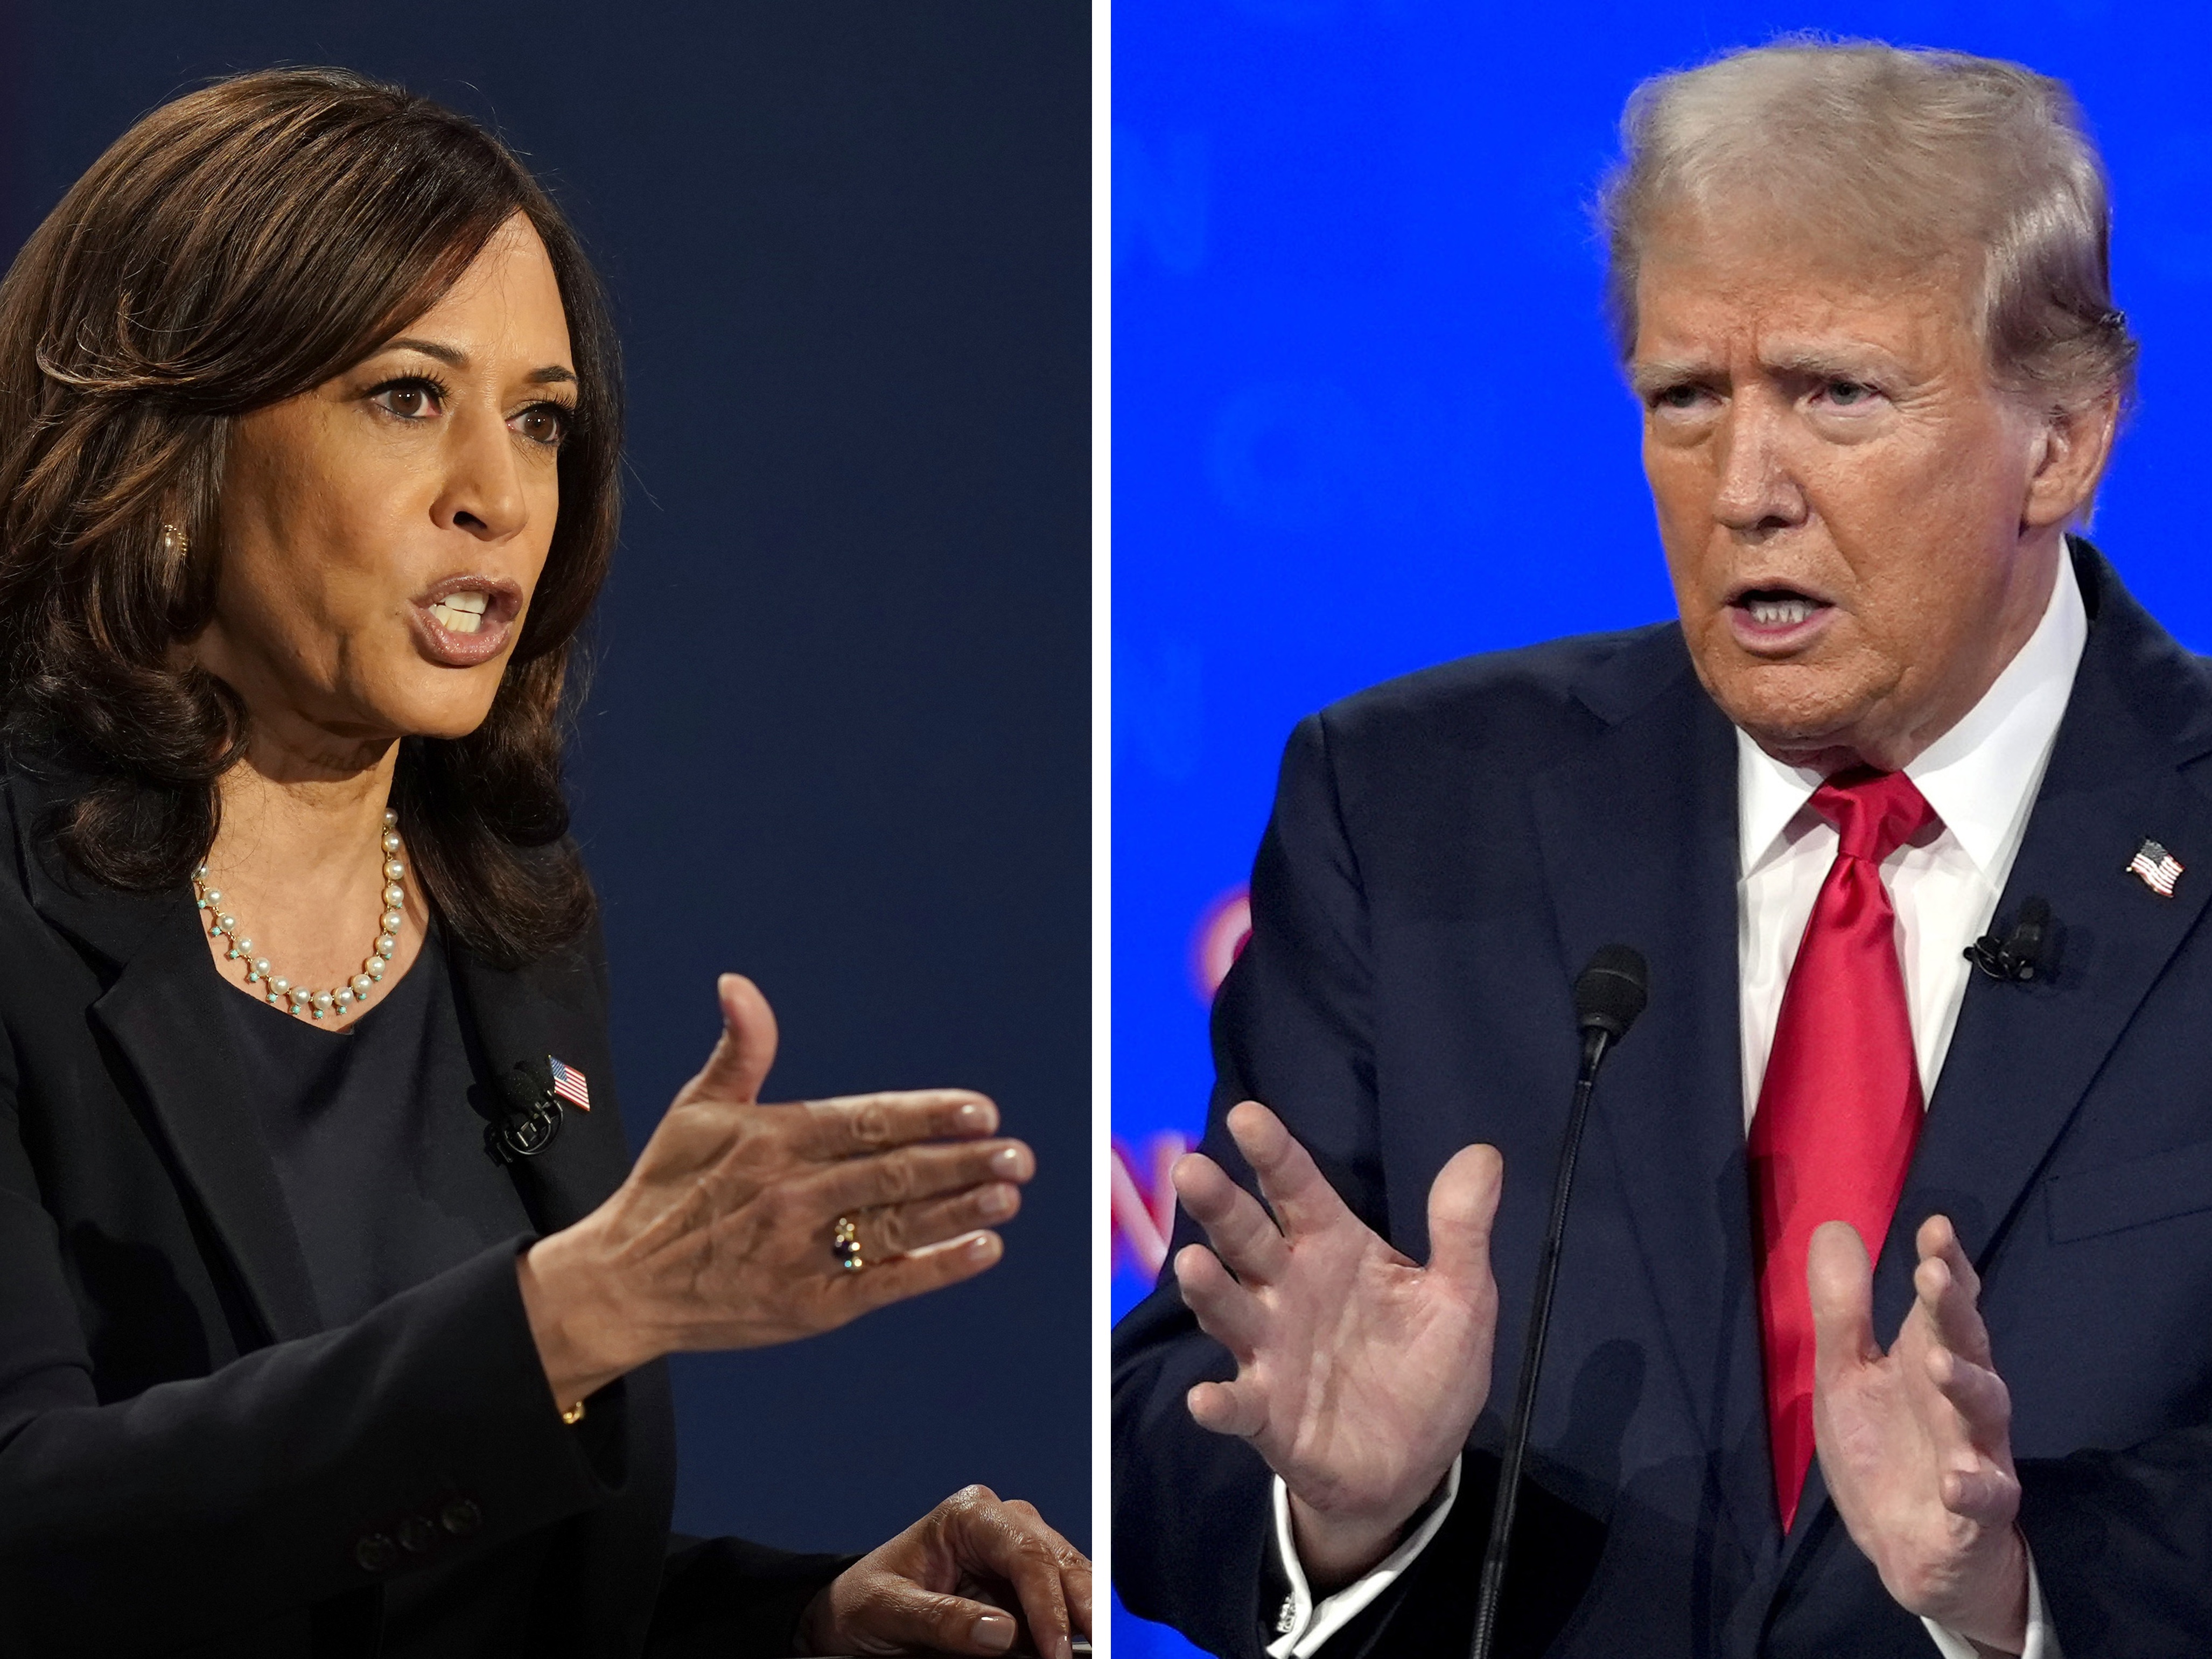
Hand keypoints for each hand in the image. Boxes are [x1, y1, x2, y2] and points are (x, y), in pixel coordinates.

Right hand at [517, 974, 1032, 1406]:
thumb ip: (741, 1049)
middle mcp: (790, 1194)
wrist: (620, 1285)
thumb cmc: (666, 1189)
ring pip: (896, 1227)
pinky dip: (936, 1269)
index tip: (980, 1110)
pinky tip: (982, 1250)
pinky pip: (884, 1285)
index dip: (928, 1115)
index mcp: (772, 1140)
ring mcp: (800, 1253)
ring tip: (1008, 1194)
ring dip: (959, 1210)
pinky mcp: (806, 1306)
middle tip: (1017, 1154)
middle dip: (962, 1163)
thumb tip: (739, 984)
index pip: (867, 1120)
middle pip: (894, 1174)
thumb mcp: (696, 1110)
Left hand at [795, 1485, 1090, 1657]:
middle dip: (1083, 1607)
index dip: (1048, 1604)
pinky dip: (1071, 1625)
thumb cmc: (865, 1602)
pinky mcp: (1023, 1588)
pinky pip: (1060, 1601)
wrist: (853, 1613)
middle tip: (1098, 1651)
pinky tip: (1078, 1647)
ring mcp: (1018, 1554)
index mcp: (969, 1514)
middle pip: (1059, 1561)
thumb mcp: (890, 1610)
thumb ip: (943, 1620)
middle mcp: (1002, 1524)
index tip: (1055, 1652)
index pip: (1025, 1553)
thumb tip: (1002, 1634)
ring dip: (1085, 1616)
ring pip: (1071, 1578)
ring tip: (1097, 1650)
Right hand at [1171, 1100, 1502, 1588]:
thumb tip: (1484, 1153)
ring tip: (1194, 1265)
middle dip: (1219, 1204)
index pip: (1298, 1190)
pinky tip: (1206, 1399)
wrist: (1414, 1466)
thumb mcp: (1461, 1297)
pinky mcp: (1267, 1414)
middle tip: (1193, 1168)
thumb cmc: (1427, 1367)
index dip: (1274, 1153)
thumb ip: (1461, 1229)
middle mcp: (1288, 1290)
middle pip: (1246, 1238)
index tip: (1247, 1115)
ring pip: (1231, 1310)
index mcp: (1333, 1249)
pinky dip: (1220, 1403)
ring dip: (1209, 1289)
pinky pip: (1238, 1405)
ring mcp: (1271, 1352)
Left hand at [1810, 1216, 2027, 1653]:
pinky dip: (1976, 1487)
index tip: (1935, 1227)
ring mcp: (1976, 1452)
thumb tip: (1835, 1225)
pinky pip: (1986, 1497)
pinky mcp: (1977, 1511)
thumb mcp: (1846, 1374)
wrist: (1909, 1550)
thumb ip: (1842, 1309)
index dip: (1946, 1265)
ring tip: (1937, 1362)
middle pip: (1967, 1344)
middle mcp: (1959, 1399)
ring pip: (1986, 1411)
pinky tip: (1958, 1480)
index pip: (1944, 1304)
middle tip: (1933, 1273)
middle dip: (1954, 1309)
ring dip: (1965, 1384)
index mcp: (1927, 1359)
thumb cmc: (1883, 1450)